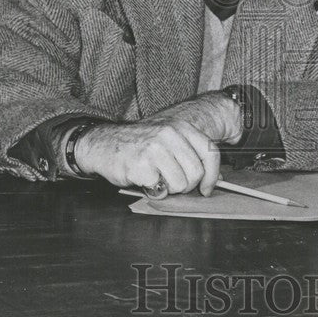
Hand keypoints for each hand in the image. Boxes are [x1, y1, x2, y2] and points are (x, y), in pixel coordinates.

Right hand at [75, 91, 242, 195]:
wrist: (103, 144)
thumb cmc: (139, 146)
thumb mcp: (168, 140)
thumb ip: (190, 154)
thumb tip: (214, 178)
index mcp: (180, 127)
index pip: (210, 153)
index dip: (212, 175)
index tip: (206, 189)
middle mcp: (170, 135)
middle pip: (196, 173)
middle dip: (186, 185)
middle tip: (171, 183)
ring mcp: (155, 149)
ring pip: (180, 184)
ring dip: (168, 188)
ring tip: (155, 177)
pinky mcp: (142, 165)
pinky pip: (159, 189)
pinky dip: (152, 190)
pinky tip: (143, 178)